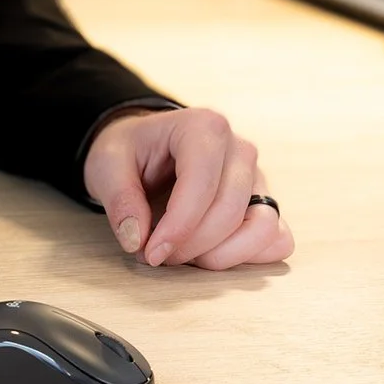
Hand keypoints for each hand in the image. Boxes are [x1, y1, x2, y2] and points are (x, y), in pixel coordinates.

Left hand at [82, 105, 291, 270]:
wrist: (146, 148)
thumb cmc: (130, 151)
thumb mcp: (107, 165)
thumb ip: (119, 200)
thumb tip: (137, 240)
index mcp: (203, 127)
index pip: (202, 183)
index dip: (178, 226)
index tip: (150, 253)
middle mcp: (239, 149)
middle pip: (229, 211)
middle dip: (192, 245)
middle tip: (157, 255)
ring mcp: (257, 178)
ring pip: (262, 228)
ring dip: (223, 255)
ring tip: (185, 255)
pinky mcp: (264, 203)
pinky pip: (276, 239)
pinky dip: (247, 256)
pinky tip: (210, 254)